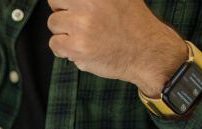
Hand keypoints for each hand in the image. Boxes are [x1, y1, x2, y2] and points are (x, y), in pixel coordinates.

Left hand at [47, 0, 187, 96]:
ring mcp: (83, 25)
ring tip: (85, 37)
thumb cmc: (134, 24)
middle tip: (80, 23)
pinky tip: (82, 49)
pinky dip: (63, 49)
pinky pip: (55, 44)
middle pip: (55, 2)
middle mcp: (90, 3)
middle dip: (64, 13)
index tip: (72, 8)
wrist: (148, 52)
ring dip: (64, 31)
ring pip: (53, 23)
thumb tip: (71, 0)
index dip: (65, 0)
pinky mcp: (78, 46)